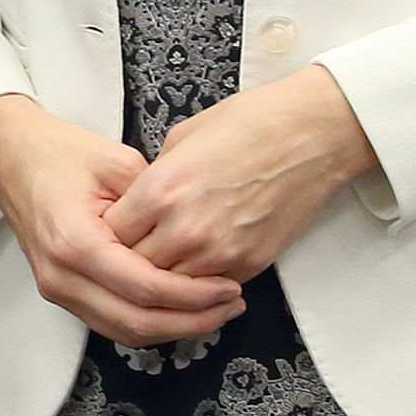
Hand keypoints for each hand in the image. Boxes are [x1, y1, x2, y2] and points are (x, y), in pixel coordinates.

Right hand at [0, 93, 244, 346]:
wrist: (11, 156)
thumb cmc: (61, 152)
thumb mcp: (117, 162)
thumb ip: (154, 203)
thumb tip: (193, 237)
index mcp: (75, 241)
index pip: (143, 287)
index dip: (192, 295)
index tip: (229, 288)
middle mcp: (61, 275)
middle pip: (135, 322)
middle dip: (190, 321)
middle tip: (230, 308)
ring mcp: (56, 289)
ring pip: (123, 332)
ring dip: (172, 330)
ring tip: (214, 313)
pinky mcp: (61, 292)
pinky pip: (110, 322)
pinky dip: (148, 323)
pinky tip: (180, 311)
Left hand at [103, 65, 378, 282]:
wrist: (309, 135)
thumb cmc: (251, 124)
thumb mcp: (183, 136)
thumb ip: (154, 175)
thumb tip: (142, 197)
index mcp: (161, 191)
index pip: (110, 237)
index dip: (105, 236)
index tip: (107, 233)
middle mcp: (185, 228)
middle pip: (134, 270)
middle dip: (126, 264)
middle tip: (127, 256)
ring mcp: (218, 253)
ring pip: (168, 290)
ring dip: (161, 281)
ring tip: (158, 269)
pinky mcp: (248, 265)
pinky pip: (206, 290)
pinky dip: (195, 286)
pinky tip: (193, 271)